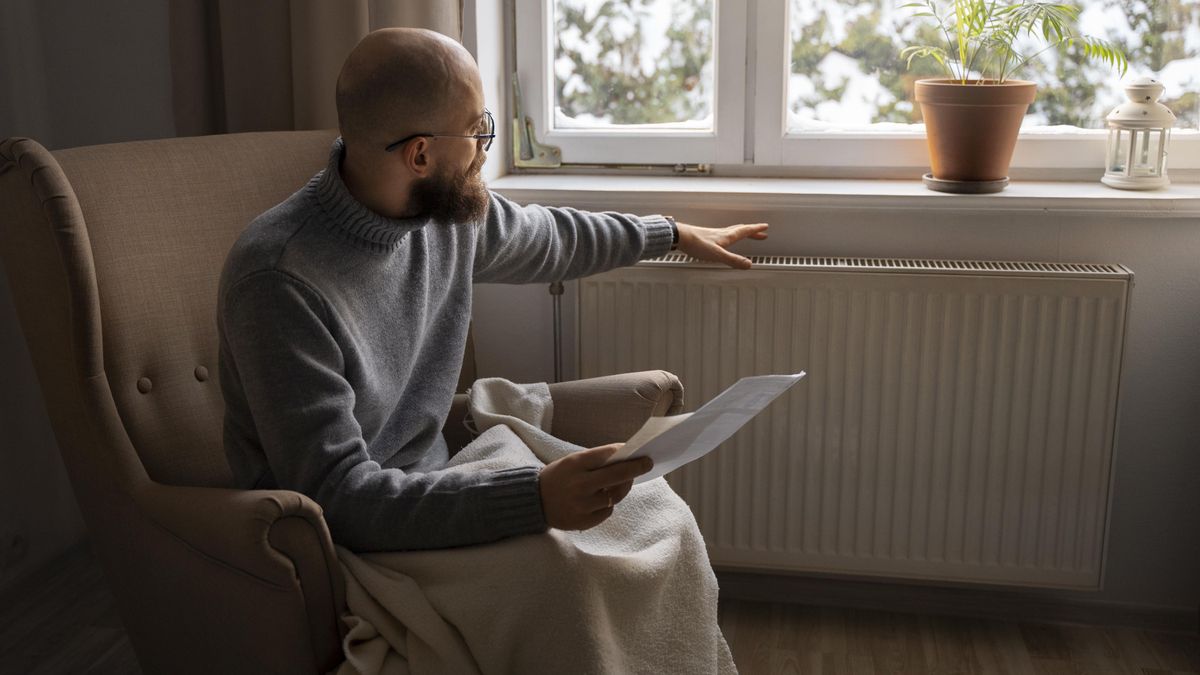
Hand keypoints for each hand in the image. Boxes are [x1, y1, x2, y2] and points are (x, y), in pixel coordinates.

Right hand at [538, 443, 652, 530]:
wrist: (533, 502)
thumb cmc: (557, 477)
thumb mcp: (571, 462)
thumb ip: (595, 461)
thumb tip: (625, 458)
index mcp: (574, 464)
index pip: (606, 455)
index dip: (625, 453)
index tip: (639, 452)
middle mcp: (579, 484)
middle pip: (616, 475)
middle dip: (635, 468)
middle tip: (648, 463)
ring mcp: (581, 505)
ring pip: (615, 496)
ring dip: (624, 487)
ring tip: (625, 482)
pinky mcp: (583, 521)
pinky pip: (607, 511)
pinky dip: (609, 504)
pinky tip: (604, 498)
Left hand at [675, 222, 768, 269]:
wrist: (681, 236)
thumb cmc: (697, 244)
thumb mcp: (718, 255)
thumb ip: (733, 260)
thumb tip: (749, 264)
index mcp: (727, 236)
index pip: (745, 231)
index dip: (756, 229)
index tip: (765, 227)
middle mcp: (722, 233)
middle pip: (740, 230)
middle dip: (751, 231)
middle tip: (760, 232)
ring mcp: (714, 235)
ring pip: (732, 232)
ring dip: (742, 232)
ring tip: (746, 234)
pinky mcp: (706, 238)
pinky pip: (723, 235)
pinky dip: (730, 236)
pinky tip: (724, 241)